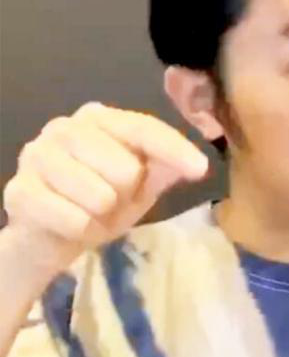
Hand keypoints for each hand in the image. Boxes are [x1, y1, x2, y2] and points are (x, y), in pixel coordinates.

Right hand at [2, 102, 208, 273]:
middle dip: (126, 194)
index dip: (174, 148)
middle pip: (124, 167)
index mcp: (97, 118)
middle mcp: (64, 127)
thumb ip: (162, 169)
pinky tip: (69, 224)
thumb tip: (196, 162)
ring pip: (100, 196)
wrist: (47, 238)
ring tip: (89, 212)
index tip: (200, 169)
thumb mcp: (139, 187)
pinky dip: (82, 231)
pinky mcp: (20, 191)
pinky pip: (75, 220)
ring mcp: (37, 156)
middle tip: (109, 200)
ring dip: (102, 215)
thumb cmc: (97, 204)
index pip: (143, 128)